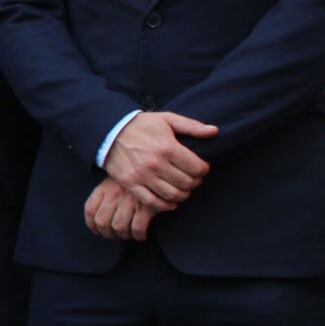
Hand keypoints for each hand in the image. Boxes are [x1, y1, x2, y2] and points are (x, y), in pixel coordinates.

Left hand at [85, 178, 153, 240]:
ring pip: (119, 227)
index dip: (92, 224)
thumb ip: (105, 194)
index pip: (90, 210)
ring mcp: (130, 200)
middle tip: (116, 235)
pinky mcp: (147, 206)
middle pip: (102, 222)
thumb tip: (97, 219)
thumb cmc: (135, 177)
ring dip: (124, 235)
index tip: (98, 230)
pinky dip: (138, 235)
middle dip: (108, 233)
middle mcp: (115, 194)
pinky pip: (137, 228)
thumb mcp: (115, 180)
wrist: (155, 169)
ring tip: (129, 235)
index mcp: (105, 187)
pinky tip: (141, 235)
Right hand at [102, 111, 218, 209]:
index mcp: (167, 147)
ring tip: (182, 188)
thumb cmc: (142, 125)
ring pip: (173, 195)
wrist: (110, 131)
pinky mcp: (130, 183)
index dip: (204, 170)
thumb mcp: (167, 119)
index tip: (201, 168)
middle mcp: (155, 163)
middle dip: (194, 182)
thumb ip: (192, 126)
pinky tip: (170, 201)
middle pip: (187, 183)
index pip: (197, 168)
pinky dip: (165, 206)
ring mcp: (142, 175)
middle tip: (192, 178)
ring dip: (182, 194)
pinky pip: (152, 202)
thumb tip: (214, 131)